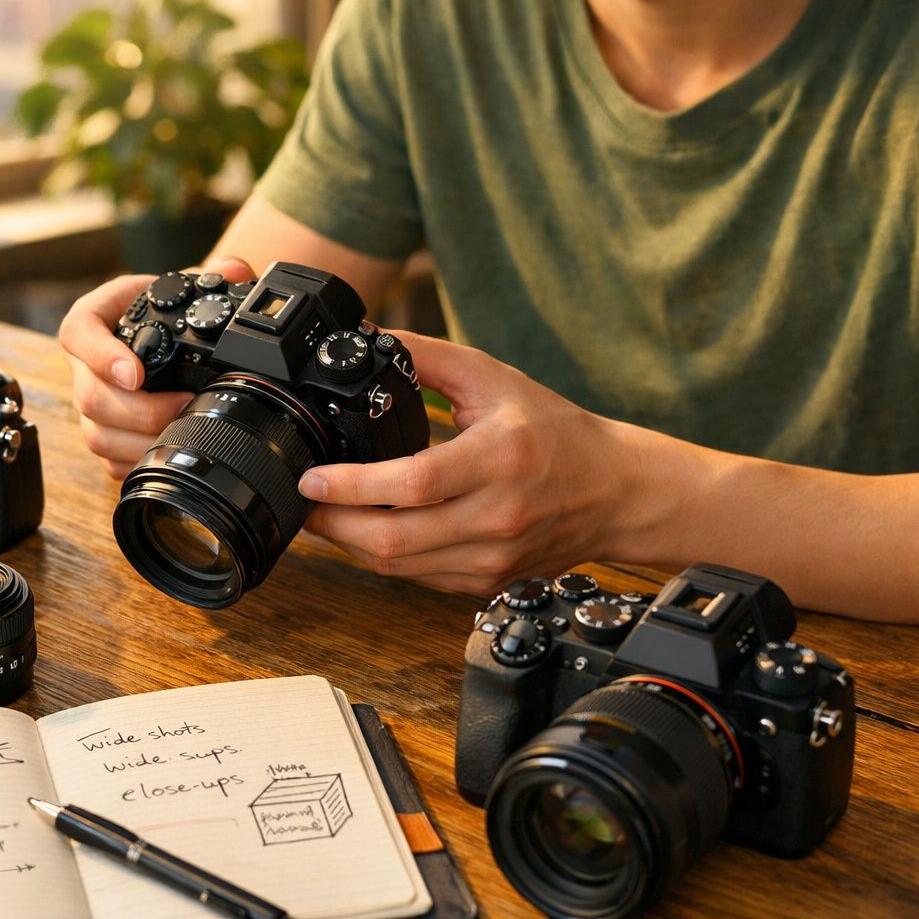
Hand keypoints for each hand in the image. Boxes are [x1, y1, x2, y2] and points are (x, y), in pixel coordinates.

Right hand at [58, 255, 257, 478]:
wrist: (166, 336)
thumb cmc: (164, 308)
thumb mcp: (184, 283)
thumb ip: (215, 272)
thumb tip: (236, 269)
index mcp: (92, 320)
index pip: (79, 334)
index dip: (101, 356)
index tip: (135, 373)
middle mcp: (84, 365)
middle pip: (90, 396)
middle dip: (139, 410)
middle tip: (182, 404)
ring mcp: (91, 403)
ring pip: (98, 433)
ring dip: (141, 439)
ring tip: (182, 430)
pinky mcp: (104, 434)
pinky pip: (109, 459)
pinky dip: (139, 459)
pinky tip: (169, 450)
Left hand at [299, 334, 641, 596]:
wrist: (615, 491)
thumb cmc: (556, 432)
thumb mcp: (494, 379)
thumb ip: (428, 357)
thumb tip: (371, 337)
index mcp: (499, 458)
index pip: (413, 483)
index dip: (353, 486)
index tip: (313, 479)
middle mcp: (498, 515)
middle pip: (395, 539)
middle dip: (334, 525)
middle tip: (303, 504)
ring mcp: (494, 557)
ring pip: (400, 567)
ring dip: (351, 545)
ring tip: (324, 517)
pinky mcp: (489, 581)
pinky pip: (419, 578)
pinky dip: (384, 559)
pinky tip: (365, 534)